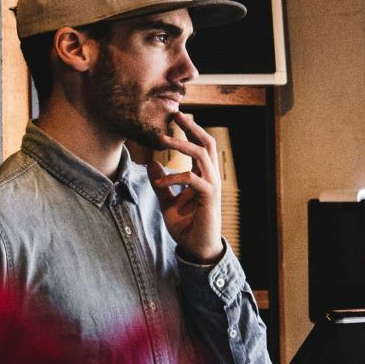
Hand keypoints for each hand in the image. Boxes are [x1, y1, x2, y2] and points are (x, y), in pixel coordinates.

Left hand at [147, 112, 223, 264]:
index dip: (190, 131)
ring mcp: (212, 186)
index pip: (200, 147)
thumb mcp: (168, 202)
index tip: (176, 118)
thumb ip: (161, 184)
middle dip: (192, 127)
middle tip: (176, 114)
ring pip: (202, 155)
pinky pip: (192, 180)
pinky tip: (161, 182)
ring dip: (182, 144)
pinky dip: (175, 177)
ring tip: (162, 138)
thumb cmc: (187, 226)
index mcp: (203, 176)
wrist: (197, 249)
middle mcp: (211, 177)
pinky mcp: (209, 198)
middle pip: (207, 143)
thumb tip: (152, 164)